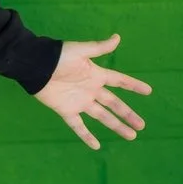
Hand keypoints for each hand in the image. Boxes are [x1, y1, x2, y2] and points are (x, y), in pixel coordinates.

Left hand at [33, 33, 151, 149]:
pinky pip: (78, 126)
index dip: (133, 85)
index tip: (148, 91)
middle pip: (113, 103)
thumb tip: (118, 37)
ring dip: (116, 126)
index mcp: (95, 74)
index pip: (119, 81)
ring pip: (102, 116)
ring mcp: (79, 101)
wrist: (34, 65)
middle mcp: (90, 89)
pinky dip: (86, 136)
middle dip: (127, 114)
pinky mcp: (66, 110)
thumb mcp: (80, 51)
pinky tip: (96, 146)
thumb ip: (99, 48)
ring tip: (131, 136)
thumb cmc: (57, 56)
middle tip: (142, 125)